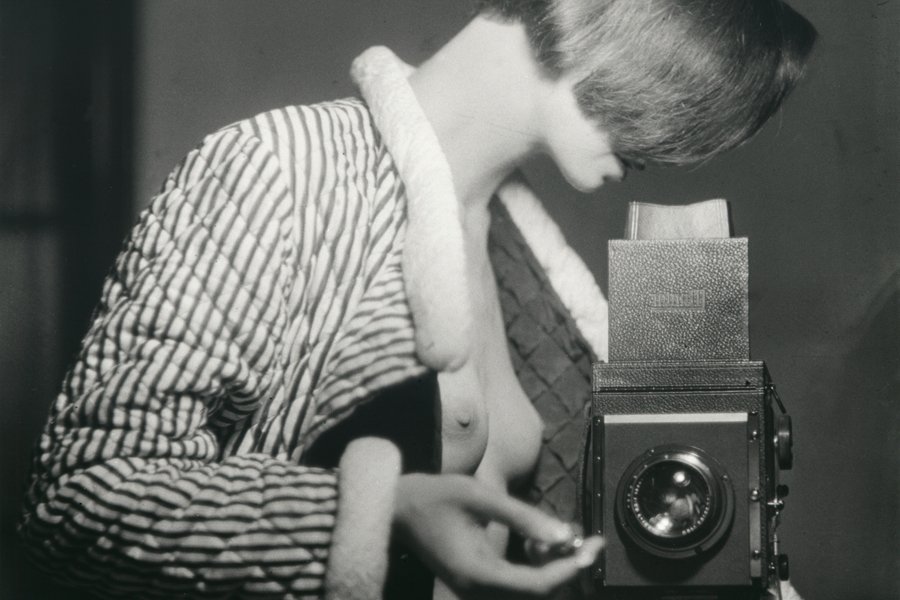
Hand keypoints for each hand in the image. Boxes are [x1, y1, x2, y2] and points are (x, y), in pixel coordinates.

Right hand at [393, 473, 602, 598]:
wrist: (399, 509)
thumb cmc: (436, 497)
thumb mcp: (480, 496)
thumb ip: (522, 516)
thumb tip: (563, 534)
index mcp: (478, 573)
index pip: (538, 586)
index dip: (570, 568)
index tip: (594, 545)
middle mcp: (477, 591)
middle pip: (538, 595)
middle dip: (567, 569)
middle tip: (587, 540)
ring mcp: (476, 592)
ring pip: (529, 594)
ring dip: (552, 570)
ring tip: (560, 537)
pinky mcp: (476, 586)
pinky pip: (516, 587)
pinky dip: (535, 570)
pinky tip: (536, 543)